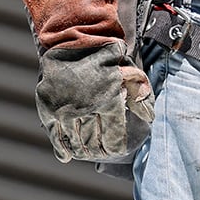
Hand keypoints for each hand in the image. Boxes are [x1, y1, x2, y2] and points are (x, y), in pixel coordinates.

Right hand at [34, 44, 154, 162]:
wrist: (73, 43)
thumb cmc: (105, 58)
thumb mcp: (128, 72)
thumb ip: (140, 95)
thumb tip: (150, 118)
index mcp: (110, 103)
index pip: (114, 139)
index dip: (114, 150)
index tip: (113, 152)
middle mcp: (88, 110)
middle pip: (93, 144)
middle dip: (97, 152)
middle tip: (98, 154)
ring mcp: (66, 111)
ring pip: (75, 143)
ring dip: (80, 152)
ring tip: (84, 154)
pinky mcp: (49, 109)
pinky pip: (55, 136)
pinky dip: (61, 150)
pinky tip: (66, 157)